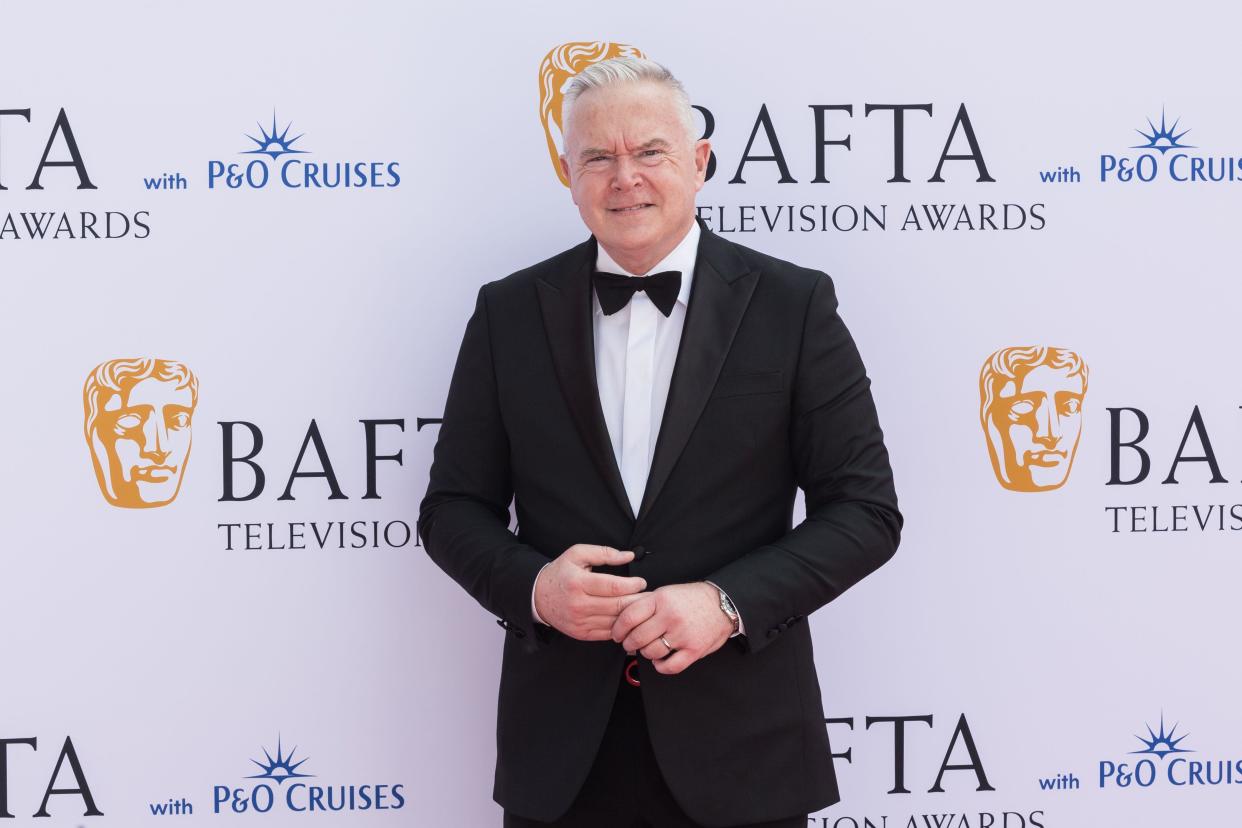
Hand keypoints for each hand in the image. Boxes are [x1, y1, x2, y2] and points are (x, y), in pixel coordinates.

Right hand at [533, 544, 647, 641]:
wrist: (537, 596)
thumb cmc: (560, 572)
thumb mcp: (577, 554)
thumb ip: (604, 553)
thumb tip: (629, 555)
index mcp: (578, 583)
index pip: (613, 586)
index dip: (632, 585)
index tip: (642, 582)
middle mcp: (578, 604)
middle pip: (617, 606)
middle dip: (638, 601)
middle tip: (650, 596)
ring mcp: (580, 622)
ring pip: (615, 622)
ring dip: (633, 616)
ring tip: (644, 608)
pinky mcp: (581, 633)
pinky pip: (608, 633)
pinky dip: (622, 627)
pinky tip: (630, 620)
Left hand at [610, 582, 733, 674]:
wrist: (722, 604)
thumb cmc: (692, 599)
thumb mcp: (666, 592)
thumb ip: (646, 604)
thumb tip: (622, 619)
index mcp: (661, 599)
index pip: (629, 617)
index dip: (618, 629)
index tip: (617, 634)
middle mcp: (670, 616)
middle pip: (637, 637)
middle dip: (629, 644)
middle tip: (630, 644)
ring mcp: (683, 634)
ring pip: (651, 652)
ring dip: (646, 653)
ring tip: (648, 648)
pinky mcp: (694, 650)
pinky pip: (670, 666)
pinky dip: (661, 666)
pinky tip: (660, 661)